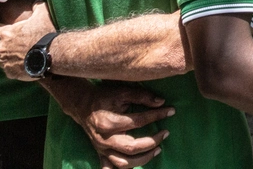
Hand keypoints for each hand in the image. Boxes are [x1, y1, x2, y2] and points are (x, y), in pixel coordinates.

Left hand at [0, 1, 55, 80]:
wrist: (52, 54)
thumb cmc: (46, 33)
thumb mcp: (43, 13)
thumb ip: (36, 6)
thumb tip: (36, 1)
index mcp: (7, 33)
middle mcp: (3, 48)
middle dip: (1, 47)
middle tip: (12, 47)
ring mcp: (6, 61)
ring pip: (2, 61)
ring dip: (8, 59)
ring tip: (20, 58)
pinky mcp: (11, 73)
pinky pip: (9, 71)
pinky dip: (14, 69)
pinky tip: (23, 66)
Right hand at [54, 82, 173, 168]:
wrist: (82, 105)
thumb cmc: (104, 97)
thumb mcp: (122, 91)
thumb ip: (142, 96)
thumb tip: (161, 102)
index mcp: (109, 122)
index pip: (139, 121)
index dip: (157, 116)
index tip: (171, 111)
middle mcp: (104, 139)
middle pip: (131, 148)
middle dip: (152, 142)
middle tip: (165, 133)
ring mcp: (101, 149)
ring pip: (122, 164)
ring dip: (142, 160)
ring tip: (157, 150)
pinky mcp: (100, 153)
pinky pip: (110, 168)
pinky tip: (136, 165)